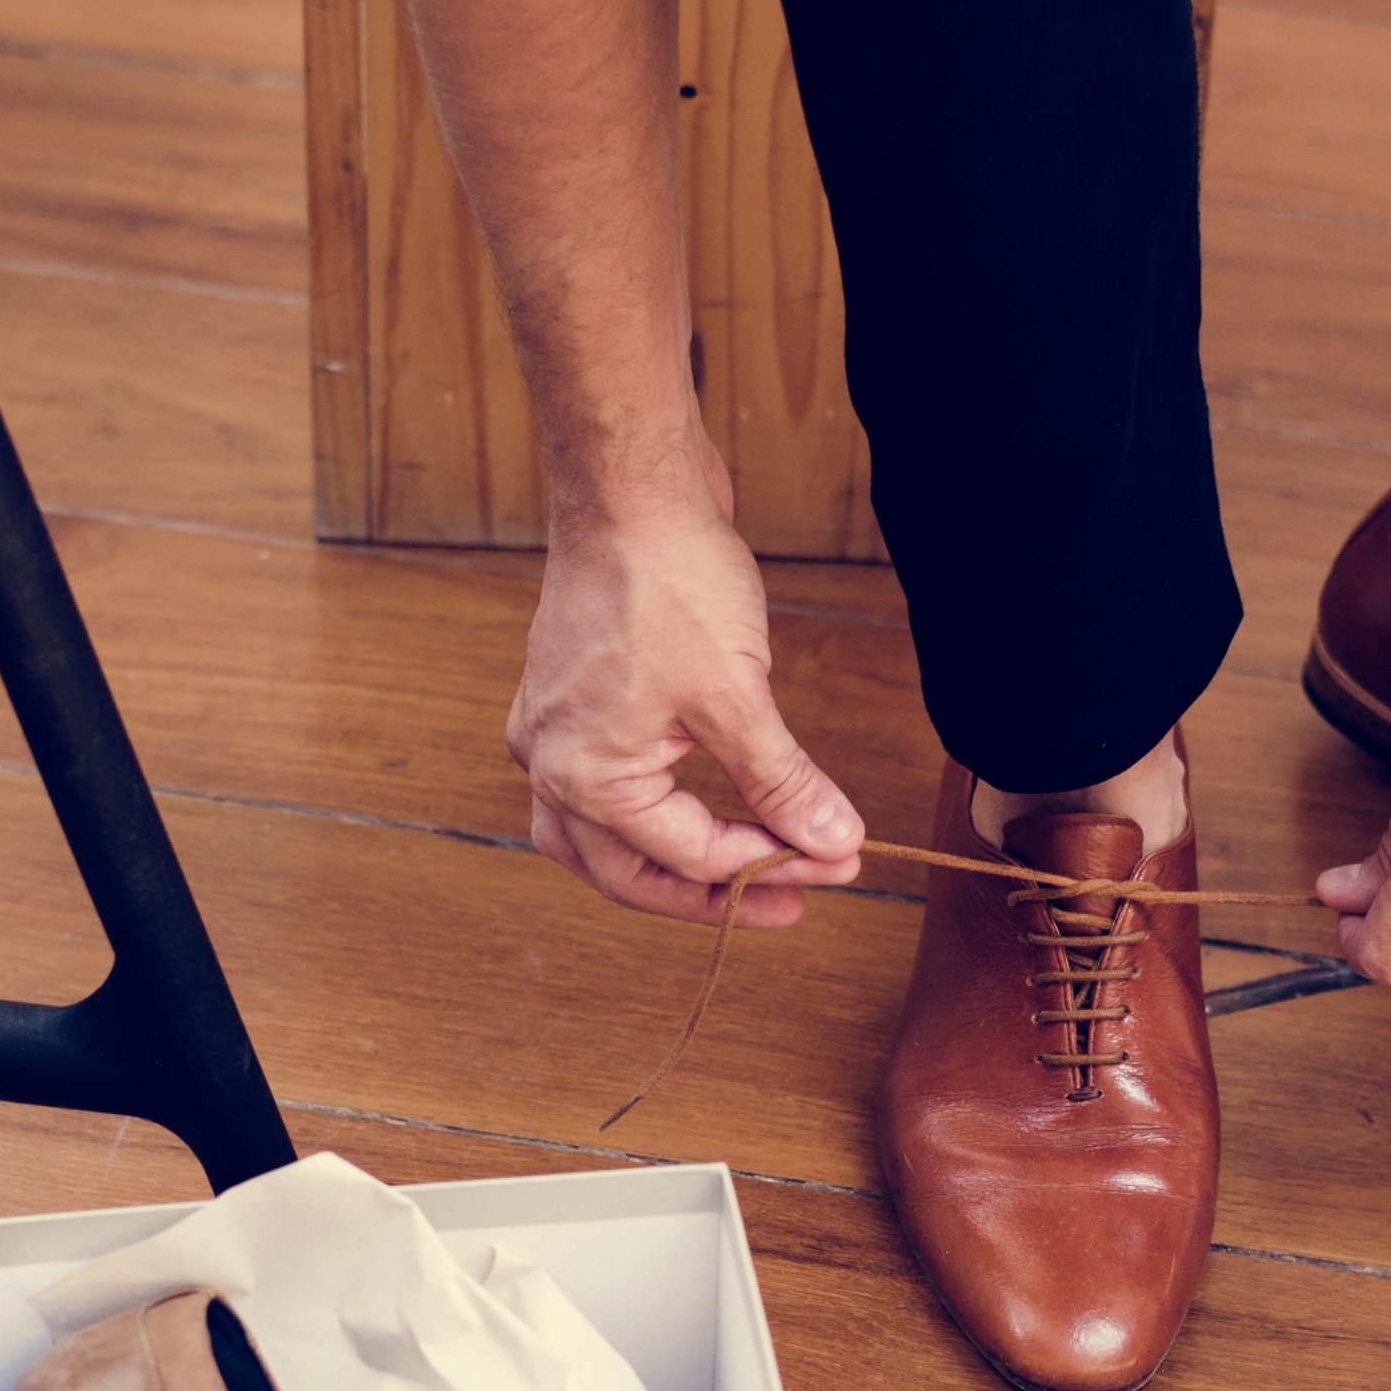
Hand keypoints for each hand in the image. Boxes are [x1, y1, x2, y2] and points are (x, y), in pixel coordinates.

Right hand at [508, 456, 861, 925]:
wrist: (630, 490)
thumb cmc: (670, 580)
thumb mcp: (739, 698)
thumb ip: (783, 784)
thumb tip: (835, 842)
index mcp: (583, 776)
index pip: (688, 856)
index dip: (770, 866)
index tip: (840, 862)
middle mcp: (550, 765)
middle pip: (626, 873)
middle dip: (712, 892)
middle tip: (791, 900)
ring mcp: (553, 734)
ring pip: (599, 843)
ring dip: (668, 867)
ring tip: (741, 877)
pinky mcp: (570, 705)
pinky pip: (603, 792)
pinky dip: (653, 817)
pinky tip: (704, 812)